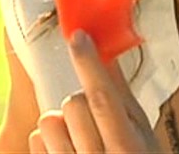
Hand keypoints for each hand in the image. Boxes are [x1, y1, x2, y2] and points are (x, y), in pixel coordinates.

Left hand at [29, 30, 160, 152]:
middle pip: (73, 104)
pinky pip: (35, 141)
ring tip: (76, 136)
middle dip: (78, 102)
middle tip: (90, 117)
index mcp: (129, 150)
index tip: (78, 36)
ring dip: (59, 122)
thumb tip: (110, 61)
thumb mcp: (143, 139)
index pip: (103, 99)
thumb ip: (125, 103)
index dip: (89, 63)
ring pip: (48, 121)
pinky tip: (64, 151)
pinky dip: (46, 141)